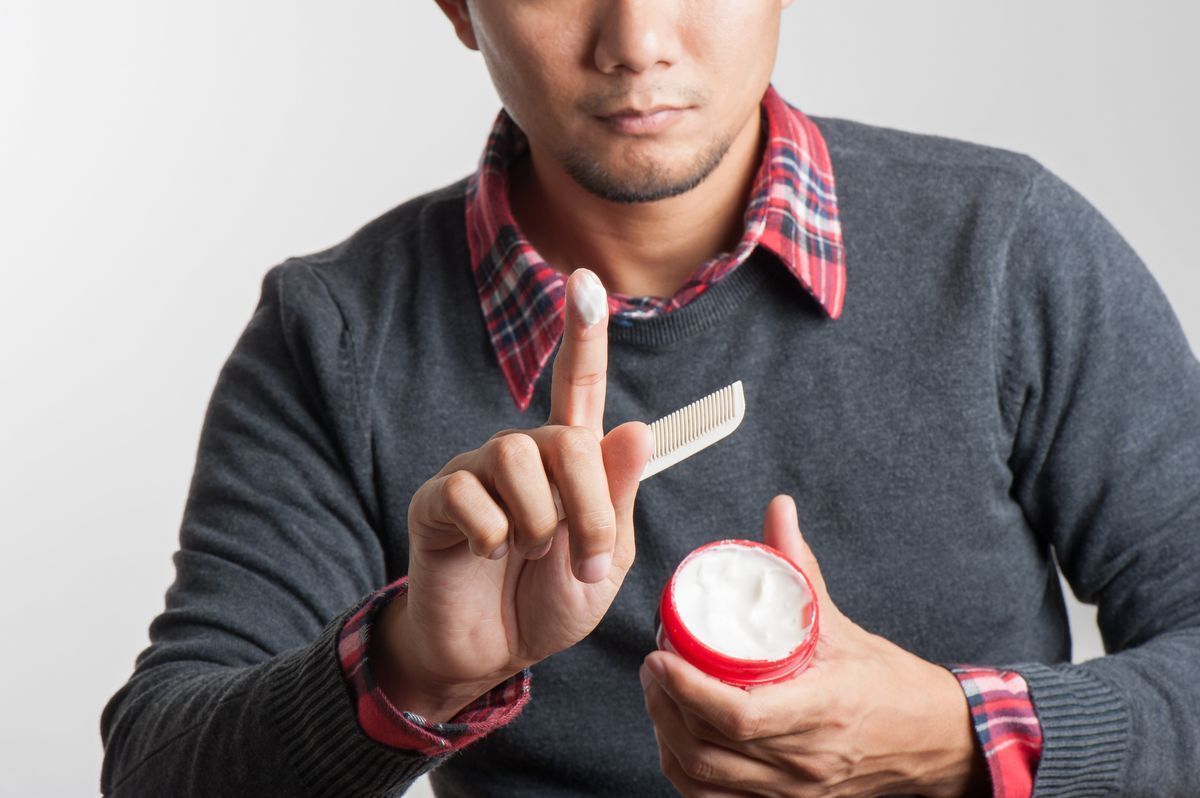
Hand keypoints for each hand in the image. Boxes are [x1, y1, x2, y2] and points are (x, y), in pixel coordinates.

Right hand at [373, 268, 653, 720]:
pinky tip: (485, 555)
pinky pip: (466, 493)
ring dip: (537, 521)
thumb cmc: (550, 601)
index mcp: (569, 463)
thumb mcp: (603, 562)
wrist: (492, 651)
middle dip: (586, 508)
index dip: (584, 335)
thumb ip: (616, 499)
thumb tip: (636, 428)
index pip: (578, 386)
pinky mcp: (437, 499)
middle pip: (562, 438)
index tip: (584, 282)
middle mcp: (523, 454)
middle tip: (585, 561)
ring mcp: (477, 473)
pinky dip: (490, 535)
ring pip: (514, 457)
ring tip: (529, 554)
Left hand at [640, 495, 989, 797]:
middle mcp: (806, 759)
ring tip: (658, 695)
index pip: (740, 716)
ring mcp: (795, 790)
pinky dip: (687, 773)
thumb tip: (778, 509)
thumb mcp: (842, 625)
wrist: (932, 742)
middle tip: (652, 665)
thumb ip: (800, 568)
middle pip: (711, 748)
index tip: (660, 656)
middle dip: (666, 705)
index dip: (689, 690)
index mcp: (822, 710)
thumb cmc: (888, 684)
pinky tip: (675, 739)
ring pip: (707, 778)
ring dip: (668, 737)